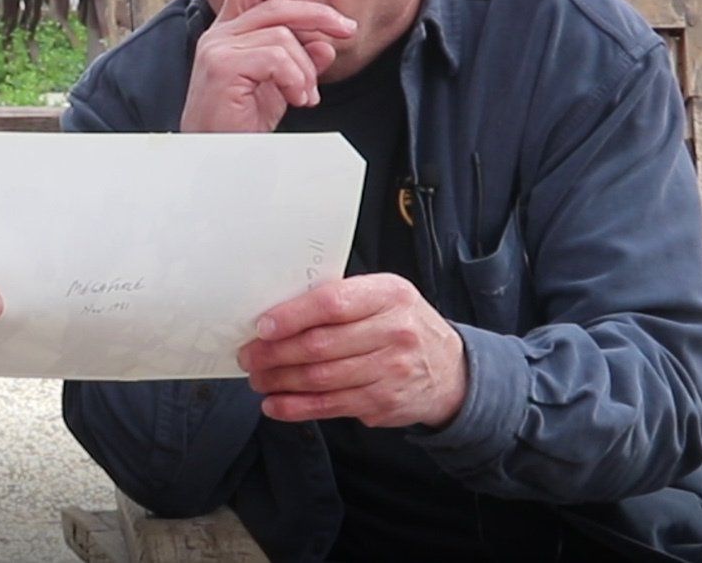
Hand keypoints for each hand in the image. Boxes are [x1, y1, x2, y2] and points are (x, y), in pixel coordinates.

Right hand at [181, 0, 356, 132]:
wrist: (219, 157)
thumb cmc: (242, 125)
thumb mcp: (279, 88)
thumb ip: (298, 62)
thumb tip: (326, 44)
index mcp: (226, 34)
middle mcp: (217, 36)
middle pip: (275, 5)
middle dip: (318, 14)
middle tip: (348, 30)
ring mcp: (217, 49)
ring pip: (282, 35)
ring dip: (306, 68)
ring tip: (307, 96)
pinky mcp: (222, 66)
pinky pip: (276, 57)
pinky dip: (296, 79)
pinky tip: (298, 100)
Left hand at [237, 274, 466, 428]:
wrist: (451, 371)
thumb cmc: (403, 326)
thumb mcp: (384, 297)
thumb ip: (341, 300)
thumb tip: (278, 313)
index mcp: (388, 295)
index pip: (332, 303)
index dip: (292, 316)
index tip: (262, 326)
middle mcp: (394, 331)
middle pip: (320, 345)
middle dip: (275, 353)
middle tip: (249, 356)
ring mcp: (391, 370)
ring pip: (321, 378)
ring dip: (280, 381)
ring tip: (258, 378)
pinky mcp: (384, 402)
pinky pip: (330, 406)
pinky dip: (296, 407)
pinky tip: (276, 405)